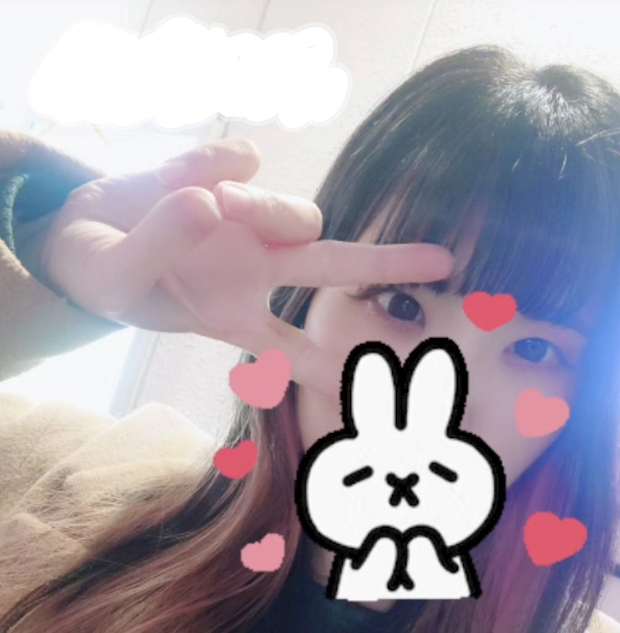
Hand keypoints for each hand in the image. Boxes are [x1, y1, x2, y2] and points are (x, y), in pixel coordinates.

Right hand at [27, 138, 454, 400]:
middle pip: (334, 266)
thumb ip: (160, 244)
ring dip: (258, 211)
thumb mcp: (123, 279)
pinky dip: (212, 165)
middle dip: (387, 264)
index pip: (296, 351)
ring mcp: (245, 221)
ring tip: (197, 207)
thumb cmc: (113, 275)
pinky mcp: (226, 173)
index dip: (337, 370)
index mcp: (236, 318)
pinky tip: (182, 178)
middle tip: (445, 260)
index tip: (387, 389)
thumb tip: (208, 200)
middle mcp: (255, 270)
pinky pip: (237, 162)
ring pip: (289, 211)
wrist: (80, 232)